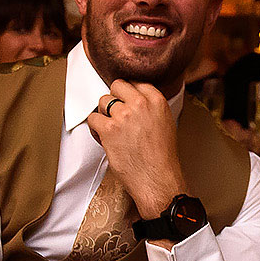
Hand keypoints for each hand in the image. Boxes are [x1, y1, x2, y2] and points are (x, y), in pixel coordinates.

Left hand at [83, 82, 188, 221]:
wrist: (157, 178)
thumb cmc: (162, 157)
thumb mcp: (166, 122)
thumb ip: (151, 107)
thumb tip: (135, 99)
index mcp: (157, 101)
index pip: (135, 82)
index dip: (128, 93)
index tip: (126, 102)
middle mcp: (140, 104)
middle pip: (117, 85)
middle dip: (114, 98)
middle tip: (116, 114)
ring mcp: (123, 115)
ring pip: (103, 101)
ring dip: (104, 114)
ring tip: (111, 129)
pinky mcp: (109, 129)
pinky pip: (93, 118)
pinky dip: (95, 129)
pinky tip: (104, 138)